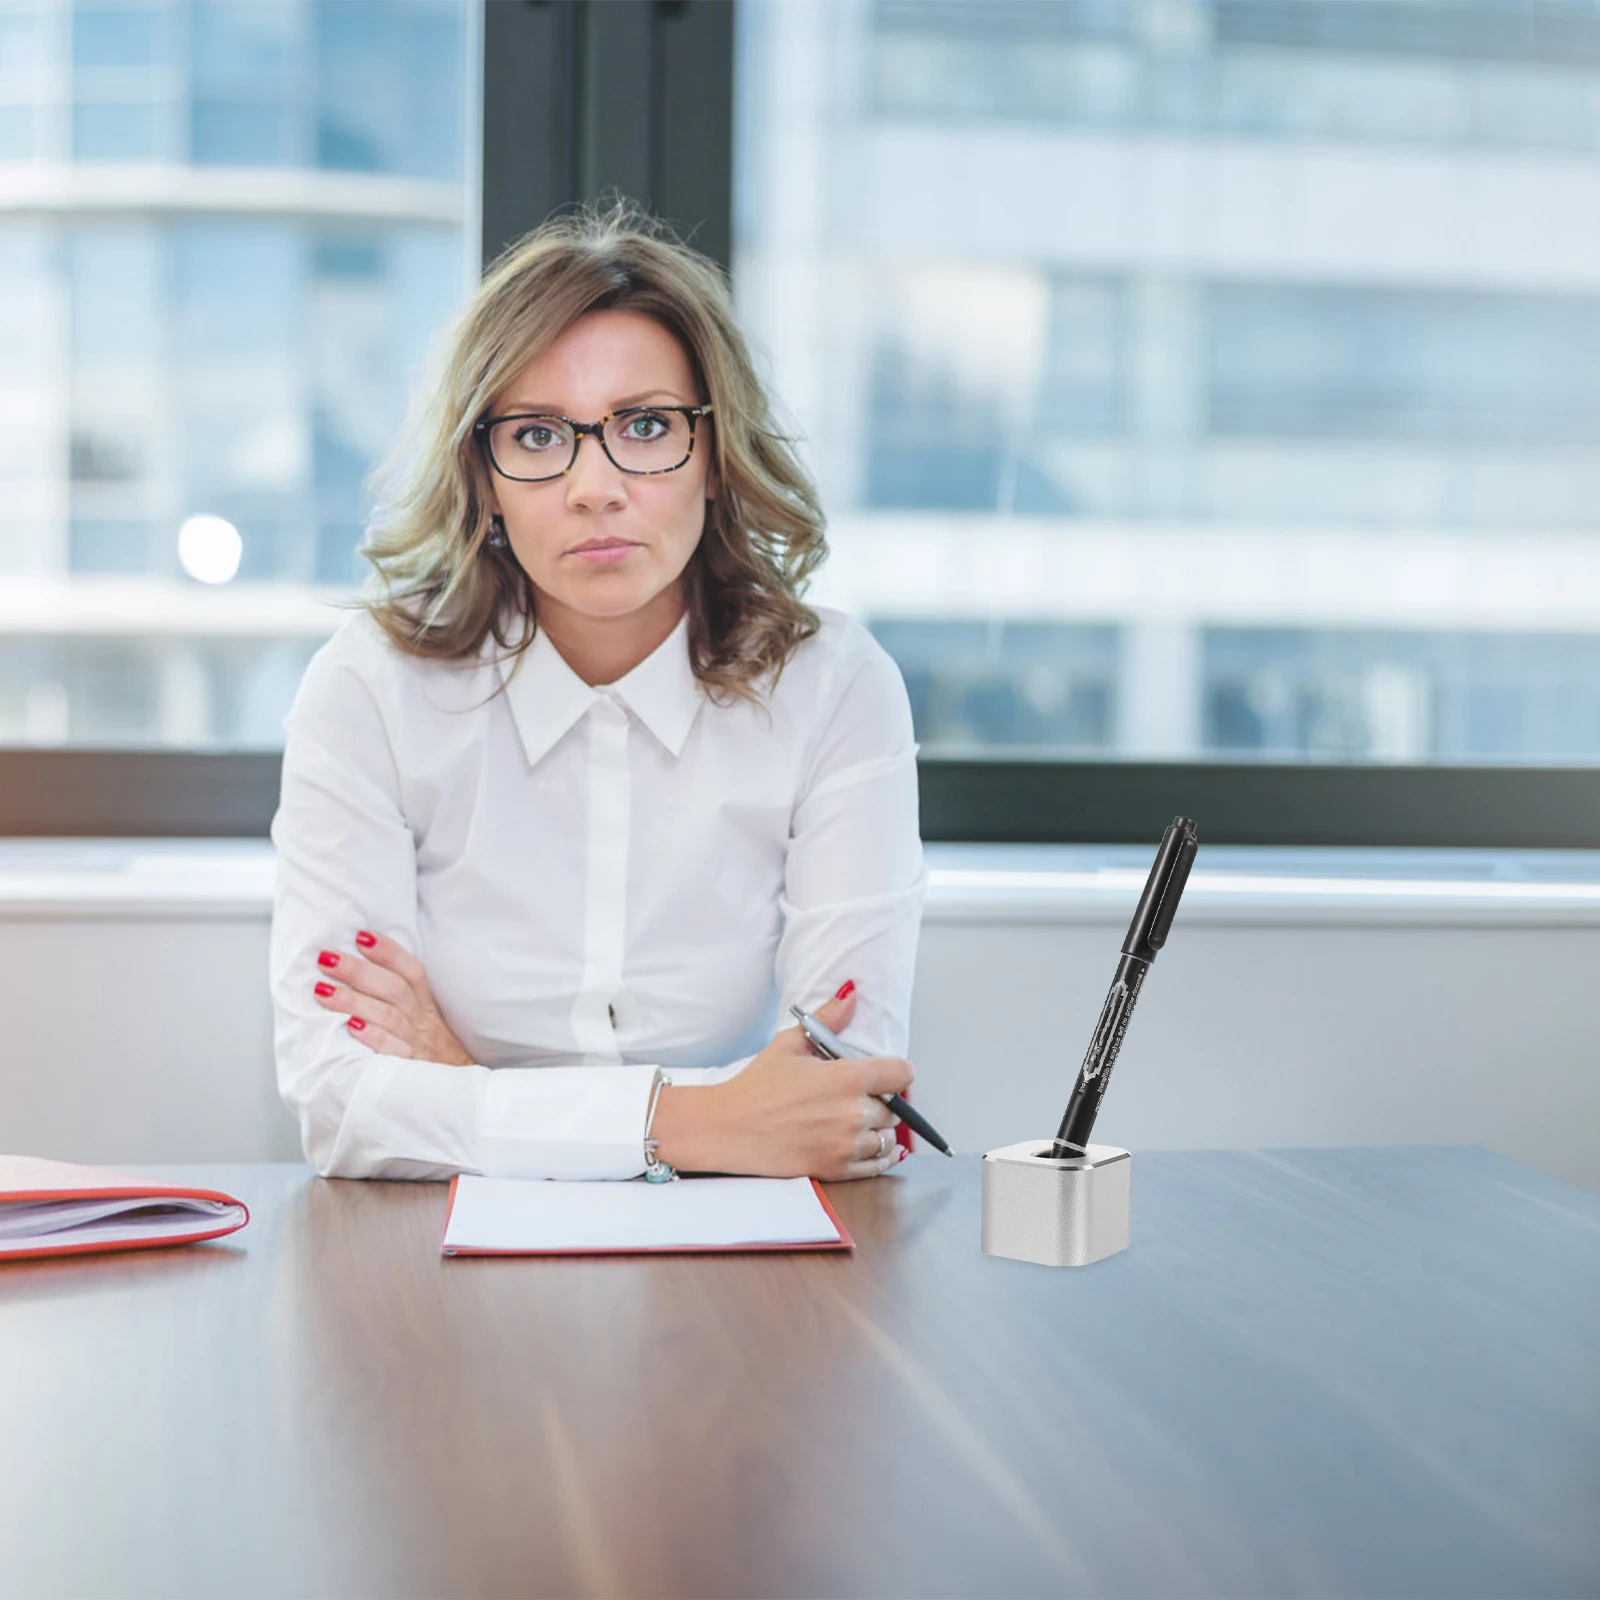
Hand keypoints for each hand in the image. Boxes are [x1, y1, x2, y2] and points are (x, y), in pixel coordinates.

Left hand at [311, 930, 473, 1065]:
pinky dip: (373, 1037)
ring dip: (354, 1001)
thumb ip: (398, 1001)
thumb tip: (356, 972)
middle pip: (394, 989)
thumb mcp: (423, 1023)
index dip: (389, 952)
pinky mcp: (411, 1069)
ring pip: (389, 1016)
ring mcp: (417, 1045)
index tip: (361, 936)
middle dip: (358, 971)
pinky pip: (393, 1051)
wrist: (459, 1095)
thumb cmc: (429, 1054)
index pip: (412, 972)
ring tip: (323, 991)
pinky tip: (350, 1027)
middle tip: (327, 958)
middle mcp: (423, 1022)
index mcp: (426, 1007)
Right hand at [649, 982, 912, 1180]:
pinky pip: (877, 1165)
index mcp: (846, 1078)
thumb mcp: (790, 1043)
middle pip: (895, 1109)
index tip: (887, 1075)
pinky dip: (879, 1156)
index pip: (902, 1074)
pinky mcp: (838, 1169)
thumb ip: (829, 1018)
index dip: (896, 1072)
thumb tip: (851, 993)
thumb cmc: (756, 1086)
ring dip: (878, 1130)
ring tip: (856, 1122)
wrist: (729, 1129)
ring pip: (888, 1138)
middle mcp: (853, 1113)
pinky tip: (868, 1145)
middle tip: (859, 1098)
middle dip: (882, 1102)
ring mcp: (847, 1145)